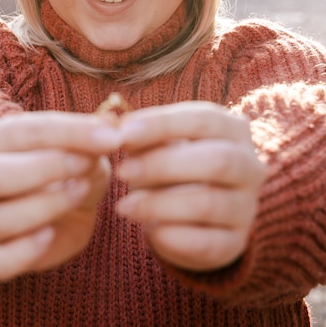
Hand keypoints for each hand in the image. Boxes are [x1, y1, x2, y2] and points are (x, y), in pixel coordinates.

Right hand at [0, 111, 120, 280]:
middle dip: (44, 168)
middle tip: (85, 164)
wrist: (71, 208)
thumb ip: (93, 138)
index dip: (68, 133)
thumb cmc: (73, 167)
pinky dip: (23, 252)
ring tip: (82, 192)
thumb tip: (110, 122)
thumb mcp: (87, 148)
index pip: (23, 131)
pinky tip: (51, 235)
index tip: (108, 138)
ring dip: (45, 206)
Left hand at [117, 102, 265, 271]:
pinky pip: (207, 243)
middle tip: (122, 172)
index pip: (205, 119)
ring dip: (159, 204)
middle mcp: (250, 166)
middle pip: (217, 160)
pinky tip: (149, 231)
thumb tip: (111, 126)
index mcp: (233, 129)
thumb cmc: (172, 165)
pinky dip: (172, 237)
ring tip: (124, 206)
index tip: (124, 133)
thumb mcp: (157, 144)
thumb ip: (139, 134)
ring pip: (209, 203)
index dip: (163, 124)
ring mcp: (247, 207)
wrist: (193, 216)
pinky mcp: (236, 243)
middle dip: (163, 165)